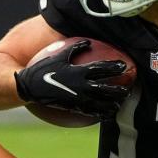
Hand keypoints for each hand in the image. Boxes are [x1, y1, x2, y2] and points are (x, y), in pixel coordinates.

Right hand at [15, 39, 129, 118]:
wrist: (29, 87)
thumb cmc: (43, 68)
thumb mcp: (59, 54)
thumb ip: (75, 47)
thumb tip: (88, 42)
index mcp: (79, 72)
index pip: (102, 69)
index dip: (115, 67)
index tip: (125, 65)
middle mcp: (81, 86)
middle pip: (106, 89)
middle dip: (119, 89)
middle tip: (128, 88)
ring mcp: (78, 99)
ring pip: (101, 104)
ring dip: (112, 104)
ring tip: (119, 104)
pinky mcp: (72, 108)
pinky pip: (90, 112)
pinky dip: (100, 113)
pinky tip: (106, 115)